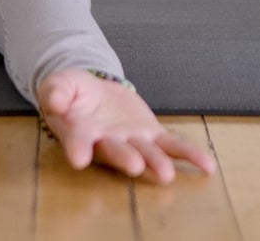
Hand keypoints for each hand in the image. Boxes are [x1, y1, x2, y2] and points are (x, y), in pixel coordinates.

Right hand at [37, 70, 215, 181]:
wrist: (92, 94)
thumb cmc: (71, 94)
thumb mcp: (58, 85)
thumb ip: (55, 91)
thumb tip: (53, 100)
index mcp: (79, 132)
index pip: (77, 141)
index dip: (78, 149)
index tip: (78, 159)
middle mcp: (107, 143)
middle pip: (116, 152)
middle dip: (125, 159)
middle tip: (135, 167)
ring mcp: (132, 142)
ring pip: (146, 154)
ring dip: (157, 163)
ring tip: (167, 175)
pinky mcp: (152, 135)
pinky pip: (173, 146)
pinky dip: (190, 155)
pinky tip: (207, 166)